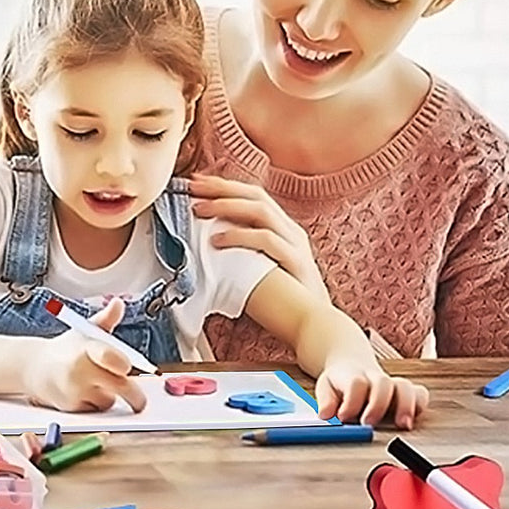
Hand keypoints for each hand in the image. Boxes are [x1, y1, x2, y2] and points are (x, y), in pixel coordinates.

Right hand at [21, 298, 147, 413]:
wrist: (36, 368)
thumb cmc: (67, 348)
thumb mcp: (85, 330)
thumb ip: (106, 319)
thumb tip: (118, 302)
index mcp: (86, 349)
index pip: (108, 356)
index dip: (122, 363)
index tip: (129, 367)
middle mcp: (80, 371)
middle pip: (119, 386)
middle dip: (134, 396)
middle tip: (140, 401)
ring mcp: (75, 391)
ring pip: (108, 400)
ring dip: (111, 395)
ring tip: (99, 382)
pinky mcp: (72, 407)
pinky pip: (96, 409)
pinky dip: (97, 403)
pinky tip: (87, 391)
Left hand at [188, 174, 323, 293]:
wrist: (316, 327)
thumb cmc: (281, 299)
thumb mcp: (260, 267)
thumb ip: (242, 251)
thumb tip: (205, 240)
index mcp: (283, 228)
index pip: (253, 195)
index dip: (225, 185)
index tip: (196, 182)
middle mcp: (291, 230)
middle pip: (256, 196)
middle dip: (222, 188)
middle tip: (192, 187)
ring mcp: (296, 244)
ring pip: (261, 211)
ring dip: (226, 207)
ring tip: (199, 210)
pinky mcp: (296, 263)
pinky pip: (267, 241)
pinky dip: (239, 236)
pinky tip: (217, 240)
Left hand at [314, 361, 428, 429]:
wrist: (352, 363)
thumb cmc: (340, 382)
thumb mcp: (326, 387)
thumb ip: (326, 401)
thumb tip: (326, 414)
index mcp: (354, 376)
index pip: (356, 383)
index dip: (351, 401)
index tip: (343, 417)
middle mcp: (376, 378)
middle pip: (383, 383)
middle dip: (378, 404)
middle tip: (368, 422)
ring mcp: (392, 385)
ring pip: (405, 387)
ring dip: (406, 406)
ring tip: (403, 425)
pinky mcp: (406, 392)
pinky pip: (420, 394)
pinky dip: (419, 405)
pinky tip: (412, 419)